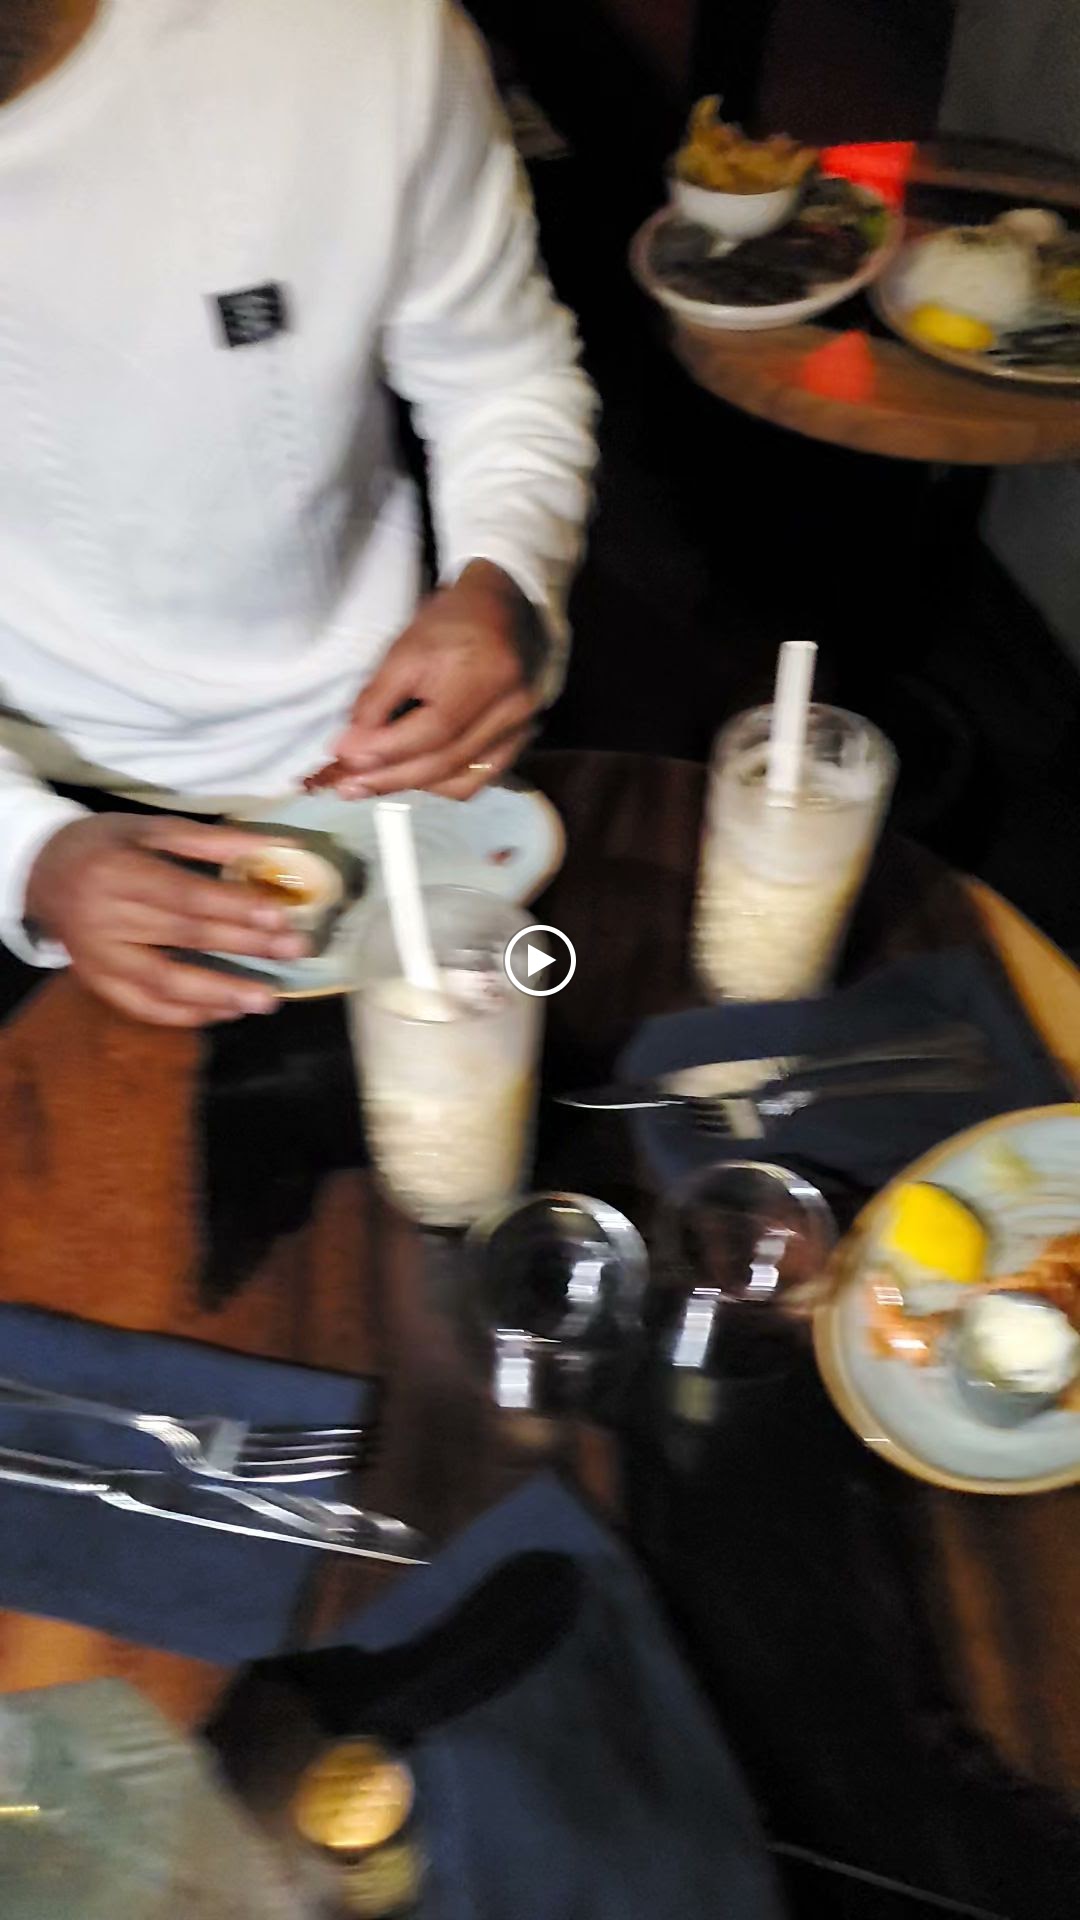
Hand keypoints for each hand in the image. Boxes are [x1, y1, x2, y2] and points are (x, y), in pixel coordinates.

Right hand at [25, 816, 310, 1026]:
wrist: (41, 872)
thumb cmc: (106, 845)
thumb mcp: (151, 829)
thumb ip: (213, 841)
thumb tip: (280, 848)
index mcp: (118, 871)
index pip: (185, 896)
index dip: (234, 908)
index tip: (280, 916)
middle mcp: (104, 918)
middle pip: (183, 938)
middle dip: (244, 946)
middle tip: (294, 952)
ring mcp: (98, 958)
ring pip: (164, 983)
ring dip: (220, 994)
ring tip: (266, 1000)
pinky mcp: (97, 983)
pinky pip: (145, 1008)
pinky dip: (188, 1013)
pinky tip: (227, 1010)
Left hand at [329, 562, 540, 799]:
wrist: (501, 609)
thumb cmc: (449, 624)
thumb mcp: (404, 651)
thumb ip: (376, 702)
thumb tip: (349, 750)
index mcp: (484, 676)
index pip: (433, 731)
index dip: (385, 750)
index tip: (343, 758)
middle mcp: (512, 709)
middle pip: (446, 762)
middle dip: (390, 778)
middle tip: (348, 787)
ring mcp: (521, 729)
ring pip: (463, 780)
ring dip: (414, 786)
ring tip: (375, 782)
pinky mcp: (521, 741)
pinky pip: (479, 780)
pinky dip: (443, 785)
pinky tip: (415, 778)